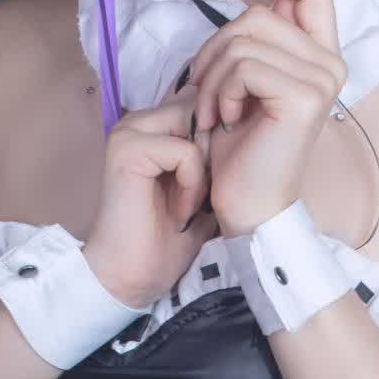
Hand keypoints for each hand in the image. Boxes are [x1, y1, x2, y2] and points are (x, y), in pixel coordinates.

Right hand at [80, 97, 218, 310]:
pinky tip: (180, 212)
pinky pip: (184, 151)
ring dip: (203, 171)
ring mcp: (129, 133)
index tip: (214, 186)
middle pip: (201, 109)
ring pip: (195, 125)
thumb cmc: (167, 238)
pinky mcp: (128, 149)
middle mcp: (138, 123)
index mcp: (153, 128)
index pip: (203, 104)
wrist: (132, 275)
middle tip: (201, 197)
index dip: (220, 141)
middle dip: (214, 153)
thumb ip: (216, 157)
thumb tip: (251, 130)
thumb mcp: (204, 189)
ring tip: (190, 206)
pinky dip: (192, 185)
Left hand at [186, 0, 347, 236]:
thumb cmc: (240, 148)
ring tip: (213, 112)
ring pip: (245, 41)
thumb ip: (257, 39)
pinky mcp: (305, 96)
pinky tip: (225, 120)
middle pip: (260, 14)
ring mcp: (322, 79)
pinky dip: (220, 92)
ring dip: (212, 76)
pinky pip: (244, 66)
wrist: (248, 206)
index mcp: (320, 56)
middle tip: (203, 88)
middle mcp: (330, 64)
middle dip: (216, 47)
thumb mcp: (245, 81)